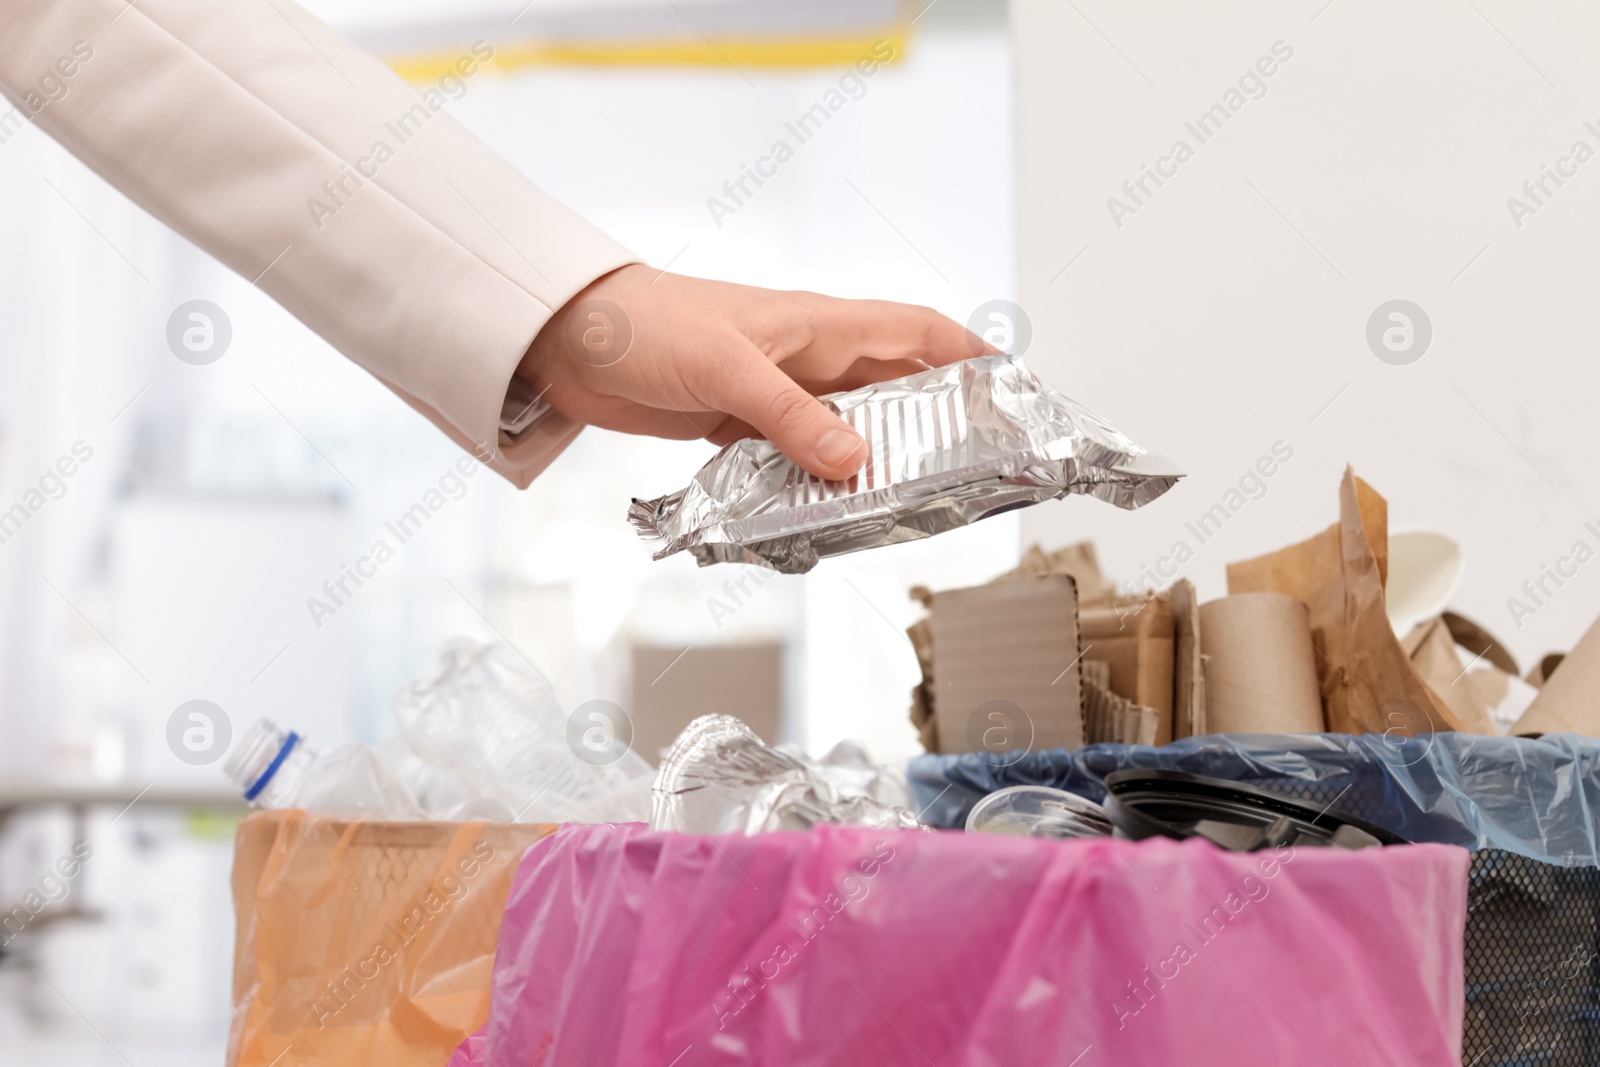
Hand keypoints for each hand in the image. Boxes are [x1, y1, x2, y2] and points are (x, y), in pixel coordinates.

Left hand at [517, 264, 990, 479]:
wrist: (567, 337)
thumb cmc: (644, 325)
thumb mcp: (726, 367)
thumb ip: (789, 415)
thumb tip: (854, 461)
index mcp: (819, 324)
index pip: (916, 332)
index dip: (970, 356)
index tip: (1016, 391)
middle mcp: (808, 358)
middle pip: (893, 389)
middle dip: (936, 423)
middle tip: (975, 471)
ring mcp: (775, 392)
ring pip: (847, 429)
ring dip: (873, 462)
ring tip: (908, 507)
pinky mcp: (739, 424)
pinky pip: (797, 456)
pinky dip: (817, 482)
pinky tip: (830, 513)